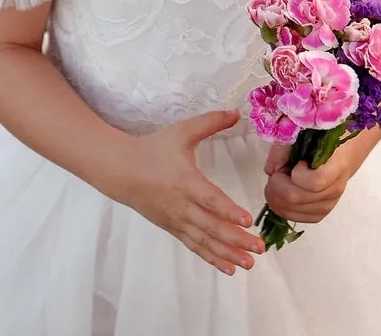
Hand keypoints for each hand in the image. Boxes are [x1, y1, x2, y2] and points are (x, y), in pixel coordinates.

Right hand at [120, 109, 264, 275]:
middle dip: (236, 239)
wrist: (121, 170)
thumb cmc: (153, 149)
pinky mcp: (173, 228)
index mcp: (185, 181)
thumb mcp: (181, 131)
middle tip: (259, 247)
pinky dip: (212, 258)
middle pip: (211, 226)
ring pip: (205, 241)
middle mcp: (181, 205)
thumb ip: (210, 122)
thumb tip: (236, 113)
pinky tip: (229, 268)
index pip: (209, 199)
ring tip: (249, 263)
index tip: (247, 221)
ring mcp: (176, 220)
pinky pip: (195, 246)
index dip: (228, 210)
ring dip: (228, 253)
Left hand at [263, 141, 350, 223]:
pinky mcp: (320, 214)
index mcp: (336, 166)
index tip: (296, 162)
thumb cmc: (323, 137)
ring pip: (292, 210)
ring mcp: (328, 205)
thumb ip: (285, 147)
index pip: (315, 182)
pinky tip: (281, 191)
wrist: (342, 152)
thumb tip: (270, 170)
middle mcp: (334, 189)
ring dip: (276, 195)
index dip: (297, 174)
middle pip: (296, 198)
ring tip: (281, 179)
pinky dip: (281, 205)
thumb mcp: (305, 132)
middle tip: (278, 171)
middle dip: (277, 184)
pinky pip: (294, 217)